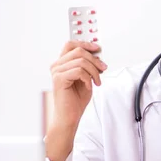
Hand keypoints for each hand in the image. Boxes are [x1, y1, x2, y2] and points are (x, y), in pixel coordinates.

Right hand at [46, 41, 106, 160]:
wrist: (70, 116)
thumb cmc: (76, 100)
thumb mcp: (87, 79)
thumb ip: (89, 66)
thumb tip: (99, 56)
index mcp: (62, 63)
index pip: (71, 44)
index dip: (85, 43)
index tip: (98, 48)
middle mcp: (57, 65)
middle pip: (78, 51)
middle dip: (95, 60)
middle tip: (103, 69)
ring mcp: (56, 72)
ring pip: (81, 61)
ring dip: (94, 71)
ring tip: (97, 81)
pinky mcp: (59, 79)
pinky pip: (79, 71)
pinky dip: (88, 78)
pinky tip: (89, 86)